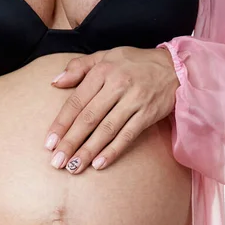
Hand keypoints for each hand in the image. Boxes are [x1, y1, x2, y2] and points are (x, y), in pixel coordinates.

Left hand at [44, 46, 178, 173]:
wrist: (174, 66)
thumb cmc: (134, 63)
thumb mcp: (106, 56)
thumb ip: (79, 67)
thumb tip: (55, 83)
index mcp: (102, 71)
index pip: (76, 101)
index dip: (61, 124)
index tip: (49, 143)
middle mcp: (117, 84)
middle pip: (88, 118)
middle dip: (70, 142)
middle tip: (57, 162)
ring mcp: (134, 100)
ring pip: (106, 130)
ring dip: (88, 151)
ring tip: (73, 167)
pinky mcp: (148, 113)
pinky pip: (127, 135)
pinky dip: (113, 151)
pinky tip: (99, 164)